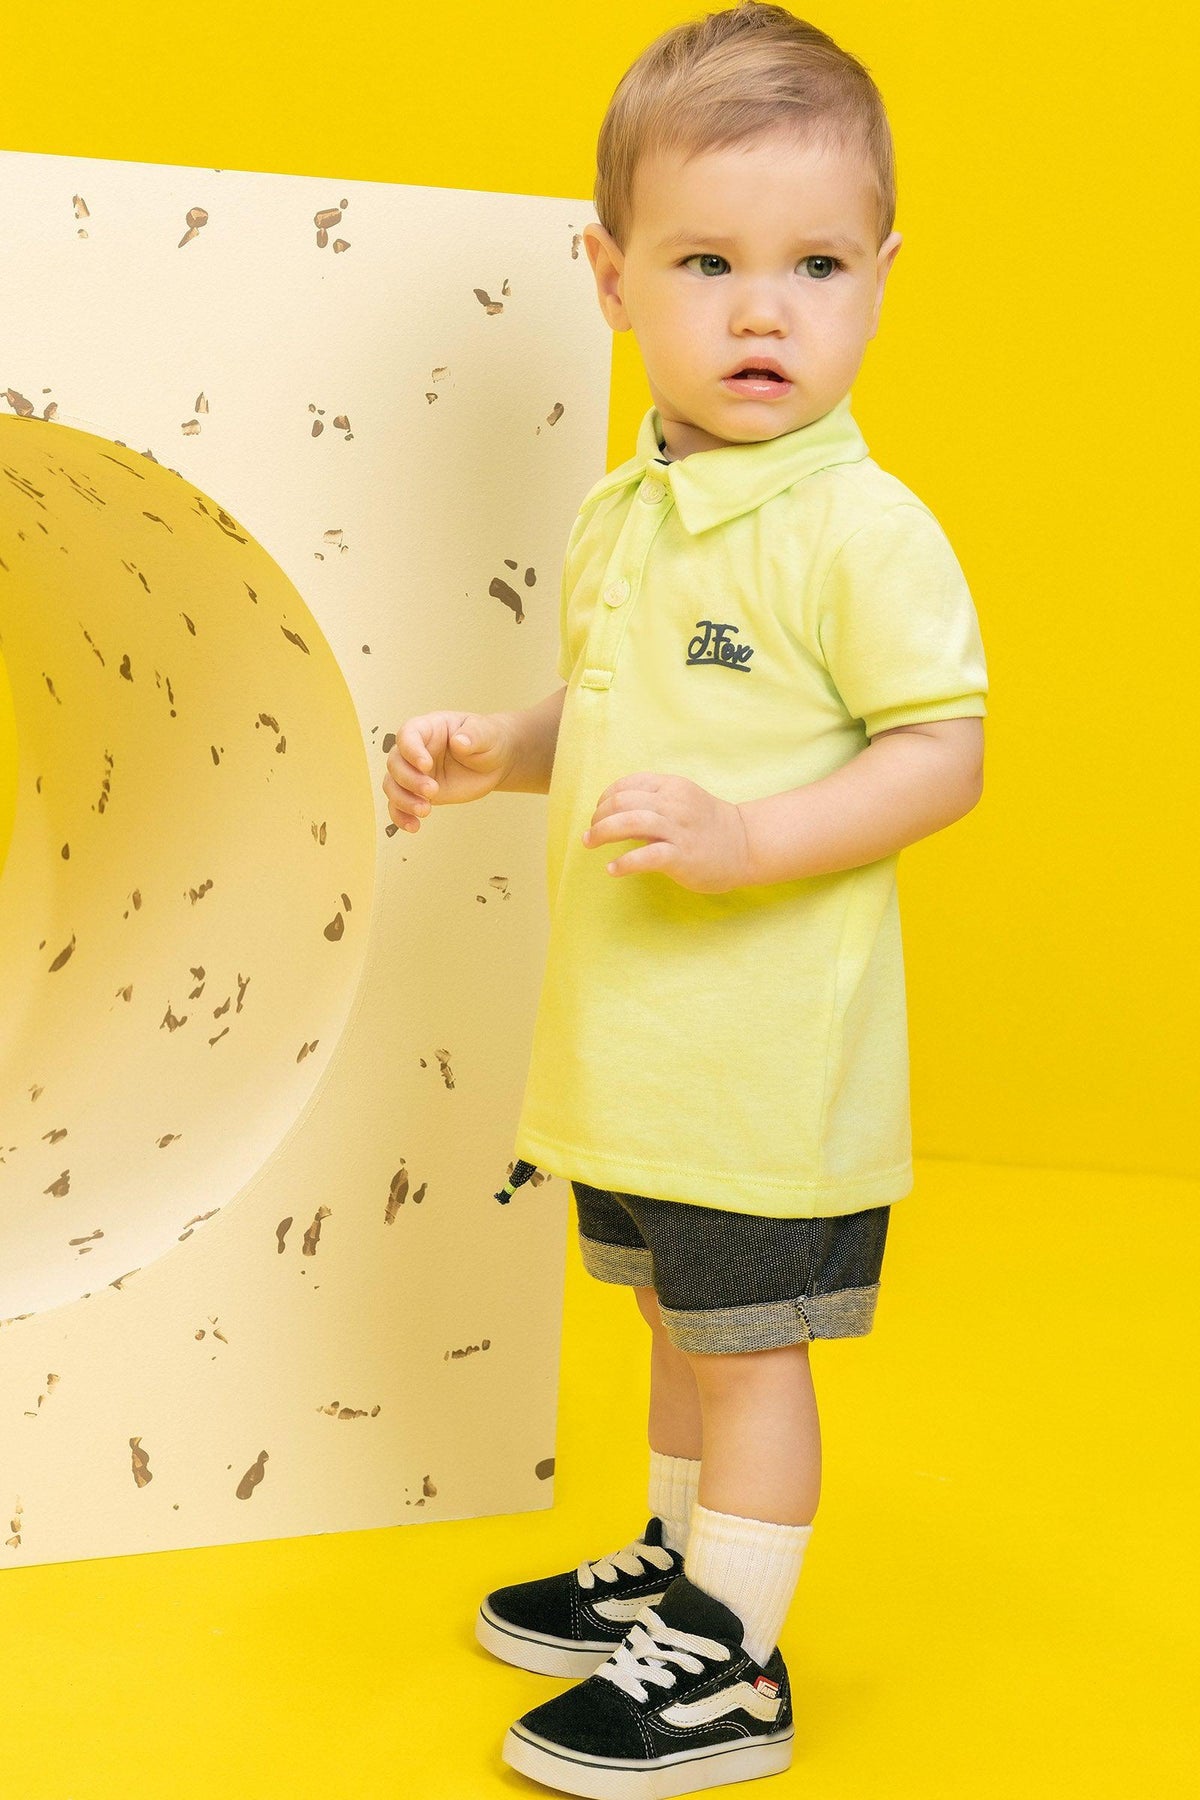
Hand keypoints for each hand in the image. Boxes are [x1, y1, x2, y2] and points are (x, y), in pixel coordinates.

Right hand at [382, 711, 515, 832]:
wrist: (492, 763)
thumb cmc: (486, 741)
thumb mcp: (486, 734)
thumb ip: (474, 735)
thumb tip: (459, 742)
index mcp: (427, 728)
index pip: (407, 735)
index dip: (412, 751)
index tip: (427, 765)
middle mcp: (414, 750)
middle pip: (395, 763)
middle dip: (410, 780)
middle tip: (433, 791)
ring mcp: (413, 772)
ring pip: (392, 785)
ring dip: (403, 800)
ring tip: (425, 811)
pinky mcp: (417, 793)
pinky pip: (398, 805)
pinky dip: (401, 817)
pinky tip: (414, 827)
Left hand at [581, 771, 751, 894]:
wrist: (746, 845)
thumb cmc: (708, 825)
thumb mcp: (682, 801)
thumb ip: (652, 802)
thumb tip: (615, 812)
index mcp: (672, 786)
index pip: (627, 784)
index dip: (605, 798)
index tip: (598, 812)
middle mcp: (673, 803)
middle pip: (622, 801)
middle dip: (598, 817)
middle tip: (590, 832)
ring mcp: (678, 829)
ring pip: (629, 823)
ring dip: (602, 833)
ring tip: (590, 843)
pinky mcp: (682, 855)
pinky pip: (646, 856)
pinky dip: (624, 862)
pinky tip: (613, 869)